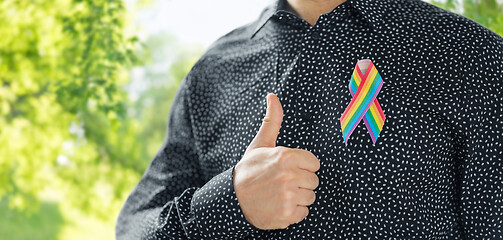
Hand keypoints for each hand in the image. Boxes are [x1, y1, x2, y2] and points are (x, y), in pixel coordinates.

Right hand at [233, 93, 319, 229]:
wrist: (232, 198)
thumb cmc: (248, 170)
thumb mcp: (260, 144)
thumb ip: (272, 121)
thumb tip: (273, 96)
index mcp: (287, 156)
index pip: (314, 163)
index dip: (302, 166)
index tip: (287, 169)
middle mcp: (290, 176)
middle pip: (314, 181)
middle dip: (300, 183)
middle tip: (281, 183)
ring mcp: (289, 196)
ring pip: (310, 198)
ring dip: (297, 198)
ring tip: (279, 194)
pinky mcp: (288, 214)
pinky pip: (304, 213)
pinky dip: (293, 213)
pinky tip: (278, 206)